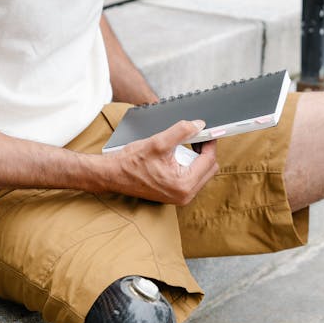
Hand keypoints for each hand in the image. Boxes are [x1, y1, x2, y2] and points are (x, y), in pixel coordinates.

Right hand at [100, 119, 218, 204]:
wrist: (113, 175)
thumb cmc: (131, 163)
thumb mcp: (158, 142)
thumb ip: (182, 131)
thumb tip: (199, 125)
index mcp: (184, 185)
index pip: (209, 160)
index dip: (210, 143)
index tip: (207, 131)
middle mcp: (185, 195)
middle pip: (209, 168)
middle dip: (204, 151)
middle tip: (195, 136)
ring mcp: (181, 197)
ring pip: (202, 173)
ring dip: (197, 157)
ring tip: (183, 145)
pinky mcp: (176, 194)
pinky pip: (192, 178)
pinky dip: (190, 165)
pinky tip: (178, 155)